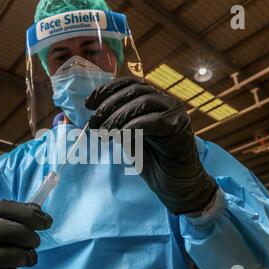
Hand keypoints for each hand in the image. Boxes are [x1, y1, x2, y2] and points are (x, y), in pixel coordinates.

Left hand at [86, 77, 216, 213]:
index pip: (129, 84)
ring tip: (104, 133)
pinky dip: (132, 127)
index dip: (107, 90)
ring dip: (118, 117)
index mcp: (152, 100)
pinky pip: (153, 121)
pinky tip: (119, 137)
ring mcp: (174, 111)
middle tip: (94, 122)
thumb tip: (94, 116)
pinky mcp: (179, 126)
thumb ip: (116, 124)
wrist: (174, 184)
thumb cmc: (152, 161)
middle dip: (109, 105)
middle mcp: (165, 101)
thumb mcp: (127, 138)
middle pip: (134, 91)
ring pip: (142, 103)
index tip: (88, 103)